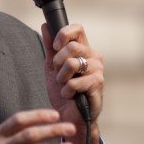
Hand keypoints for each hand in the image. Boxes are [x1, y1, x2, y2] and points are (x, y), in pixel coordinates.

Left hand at [41, 23, 103, 143]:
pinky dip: (66, 90)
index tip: (56, 46)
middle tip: (59, 75)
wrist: (70, 117)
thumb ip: (50, 47)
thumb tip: (45, 26)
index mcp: (84, 49)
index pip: (78, 28)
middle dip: (58, 62)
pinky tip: (70, 95)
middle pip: (72, 46)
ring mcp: (98, 69)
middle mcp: (94, 56)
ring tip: (64, 86)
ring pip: (72, 63)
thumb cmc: (64, 91)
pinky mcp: (98, 83)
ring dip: (61, 78)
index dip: (64, 34)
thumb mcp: (52, 68)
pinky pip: (75, 81)